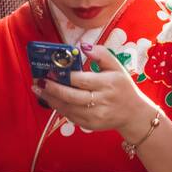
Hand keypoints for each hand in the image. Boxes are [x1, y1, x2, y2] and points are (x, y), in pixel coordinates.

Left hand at [34, 44, 155, 136]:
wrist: (133, 114)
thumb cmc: (123, 87)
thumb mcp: (117, 67)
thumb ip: (102, 54)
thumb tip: (83, 46)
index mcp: (107, 84)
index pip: (81, 80)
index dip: (64, 76)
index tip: (50, 70)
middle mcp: (101, 101)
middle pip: (71, 96)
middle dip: (52, 89)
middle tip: (38, 81)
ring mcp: (95, 116)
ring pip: (68, 108)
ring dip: (50, 99)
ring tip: (38, 90)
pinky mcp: (90, 125)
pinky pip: (70, 116)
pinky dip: (58, 108)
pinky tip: (50, 99)